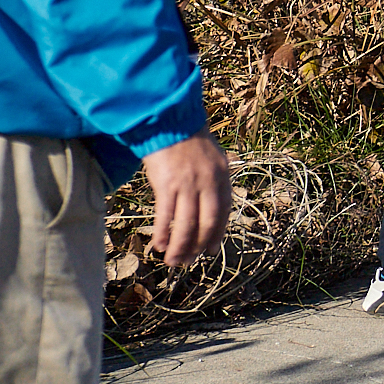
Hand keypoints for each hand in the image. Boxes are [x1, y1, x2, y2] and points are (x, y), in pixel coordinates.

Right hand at [144, 133, 232, 268]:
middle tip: (189, 261)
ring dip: (180, 247)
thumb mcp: (213, 156)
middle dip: (198, 246)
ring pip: (186, 224)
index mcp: (222, 176)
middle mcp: (208, 182)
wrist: (170, 121)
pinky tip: (160, 246)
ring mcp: (188, 184)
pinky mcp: (167, 185)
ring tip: (173, 261)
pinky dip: (164, 234)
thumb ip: (215, 177)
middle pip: (207, 223)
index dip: (217, 234)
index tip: (210, 251)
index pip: (223, 212)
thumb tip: (214, 199)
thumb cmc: (188, 139)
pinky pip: (166, 216)